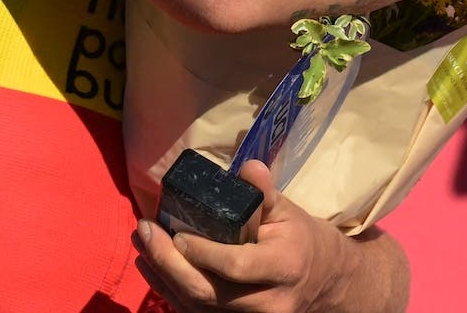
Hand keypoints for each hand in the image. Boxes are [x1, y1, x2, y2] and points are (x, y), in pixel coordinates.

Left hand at [133, 161, 406, 312]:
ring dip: (161, 277)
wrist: (324, 281)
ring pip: (196, 306)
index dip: (201, 251)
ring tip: (142, 245)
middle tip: (145, 233)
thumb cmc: (303, 240)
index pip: (236, 265)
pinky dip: (170, 291)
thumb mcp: (289, 212)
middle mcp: (267, 301)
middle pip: (207, 292)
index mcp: (285, 266)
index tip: (174, 231)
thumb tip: (247, 167)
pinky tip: (153, 268)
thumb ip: (264, 194)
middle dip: (168, 264)